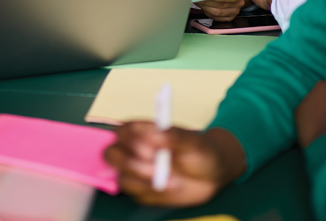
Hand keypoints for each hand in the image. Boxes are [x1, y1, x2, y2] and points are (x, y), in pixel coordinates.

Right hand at [104, 122, 245, 206]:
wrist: (213, 175)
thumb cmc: (203, 151)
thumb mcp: (194, 142)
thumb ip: (174, 136)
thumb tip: (156, 133)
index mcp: (147, 130)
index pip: (124, 130)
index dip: (131, 140)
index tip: (150, 149)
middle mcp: (137, 149)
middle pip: (112, 154)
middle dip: (131, 164)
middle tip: (155, 169)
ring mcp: (137, 170)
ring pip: (122, 177)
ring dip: (145, 181)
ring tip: (173, 180)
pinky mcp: (141, 189)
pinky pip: (134, 194)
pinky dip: (151, 192)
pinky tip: (171, 187)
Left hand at [195, 0, 249, 21]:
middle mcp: (239, 3)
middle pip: (222, 6)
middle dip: (208, 2)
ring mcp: (235, 12)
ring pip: (219, 13)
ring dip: (206, 8)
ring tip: (199, 3)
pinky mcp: (230, 17)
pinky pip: (218, 18)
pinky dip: (209, 14)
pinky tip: (204, 9)